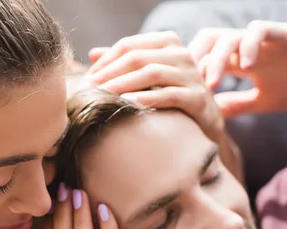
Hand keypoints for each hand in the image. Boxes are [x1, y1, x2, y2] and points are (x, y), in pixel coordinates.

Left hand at [85, 32, 243, 182]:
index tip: (88, 78)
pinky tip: (128, 104)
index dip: (106, 61)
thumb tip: (92, 52)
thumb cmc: (168, 95)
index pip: (129, 45)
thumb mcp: (146, 76)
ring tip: (103, 96)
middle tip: (89, 89)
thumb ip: (123, 62)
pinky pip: (169, 95)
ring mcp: (192, 75)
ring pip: (152, 73)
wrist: (203, 123)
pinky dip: (146, 98)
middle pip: (139, 57)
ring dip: (123, 84)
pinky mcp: (198, 97)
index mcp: (168, 43)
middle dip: (110, 73)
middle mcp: (182, 54)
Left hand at [189, 21, 286, 117]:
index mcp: (237, 59)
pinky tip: (246, 66)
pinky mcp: (282, 33)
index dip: (189, 71)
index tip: (180, 92)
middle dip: (194, 57)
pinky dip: (248, 45)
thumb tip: (211, 112)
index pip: (203, 56)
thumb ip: (236, 105)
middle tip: (188, 83)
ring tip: (211, 83)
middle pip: (207, 39)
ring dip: (215, 59)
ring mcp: (262, 39)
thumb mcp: (262, 100)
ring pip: (227, 35)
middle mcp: (245, 46)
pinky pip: (258, 29)